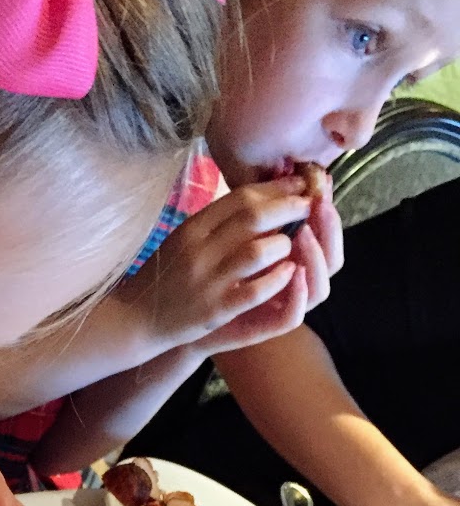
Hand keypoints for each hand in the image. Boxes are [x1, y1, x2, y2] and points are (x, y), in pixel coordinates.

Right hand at [128, 177, 318, 354]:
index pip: (240, 198)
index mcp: (192, 228)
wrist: (134, 319)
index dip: (275, 188)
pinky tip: (289, 273)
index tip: (297, 185)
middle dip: (288, 208)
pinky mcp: (214, 311)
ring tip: (291, 243)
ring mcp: (207, 282)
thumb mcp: (183, 239)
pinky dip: (277, 279)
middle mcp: (199, 251)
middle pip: (253, 217)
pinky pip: (255, 291)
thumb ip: (215, 221)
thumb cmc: (164, 276)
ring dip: (283, 244)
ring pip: (257, 252)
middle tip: (307, 206)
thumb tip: (258, 197)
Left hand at [197, 175, 344, 353]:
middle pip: (331, 260)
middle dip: (330, 230)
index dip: (327, 210)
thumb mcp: (228, 239)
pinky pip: (293, 316)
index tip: (321, 183)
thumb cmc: (204, 275)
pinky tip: (293, 272)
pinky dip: (298, 296)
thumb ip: (257, 217)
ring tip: (304, 234)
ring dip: (316, 259)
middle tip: (319, 204)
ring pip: (320, 289)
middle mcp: (292, 285)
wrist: (174, 319)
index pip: (325, 237)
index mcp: (290, 260)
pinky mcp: (265, 328)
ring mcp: (281, 307)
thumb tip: (282, 177)